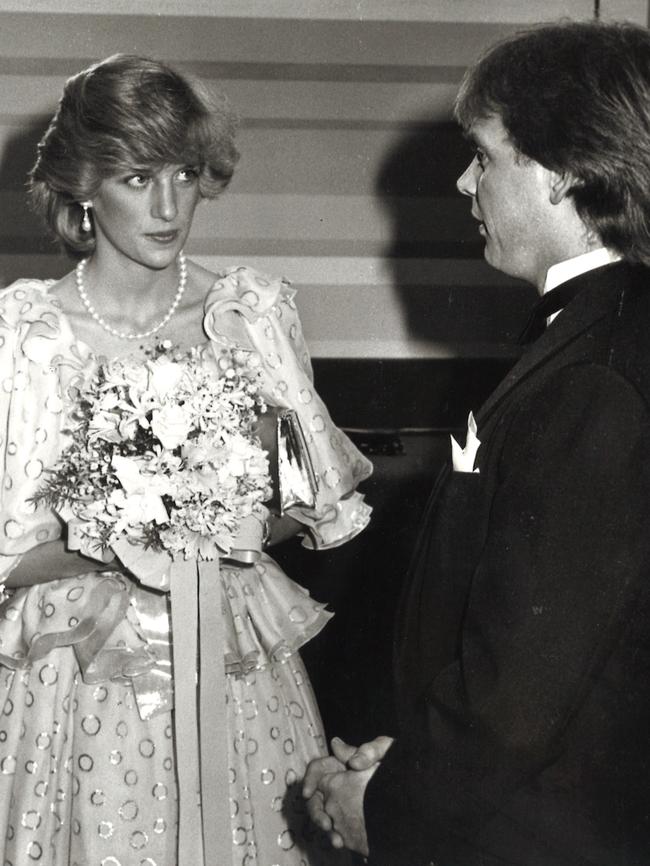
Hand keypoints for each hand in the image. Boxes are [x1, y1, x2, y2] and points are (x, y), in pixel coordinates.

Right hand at [303, 735, 393, 851]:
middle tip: (326, 823)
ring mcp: (343, 802)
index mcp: (343, 764)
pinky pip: (335, 827)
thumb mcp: (386, 751)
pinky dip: (334, 836)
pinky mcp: (348, 819)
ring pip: (323, 813)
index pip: (318, 768)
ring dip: (324, 826)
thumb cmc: (399, 764)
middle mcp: (339, 782)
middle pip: (315, 795)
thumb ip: (370, 751)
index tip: (307, 793)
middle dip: (315, 810)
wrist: (414, 793)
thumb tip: (352, 761)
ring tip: (336, 839)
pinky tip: (341, 843)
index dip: (309, 778)